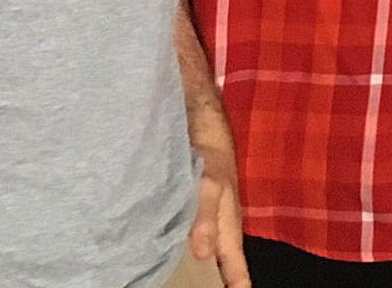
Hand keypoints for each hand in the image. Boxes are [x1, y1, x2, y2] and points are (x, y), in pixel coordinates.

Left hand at [187, 97, 249, 286]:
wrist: (197, 120)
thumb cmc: (211, 153)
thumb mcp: (210, 185)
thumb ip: (205, 218)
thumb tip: (202, 255)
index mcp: (228, 228)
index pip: (235, 268)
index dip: (237, 285)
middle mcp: (215, 228)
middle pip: (215, 264)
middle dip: (208, 281)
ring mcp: (199, 218)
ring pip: (195, 251)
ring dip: (186, 265)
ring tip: (171, 281)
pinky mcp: (182, 206)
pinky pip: (178, 233)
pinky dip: (169, 246)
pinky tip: (153, 253)